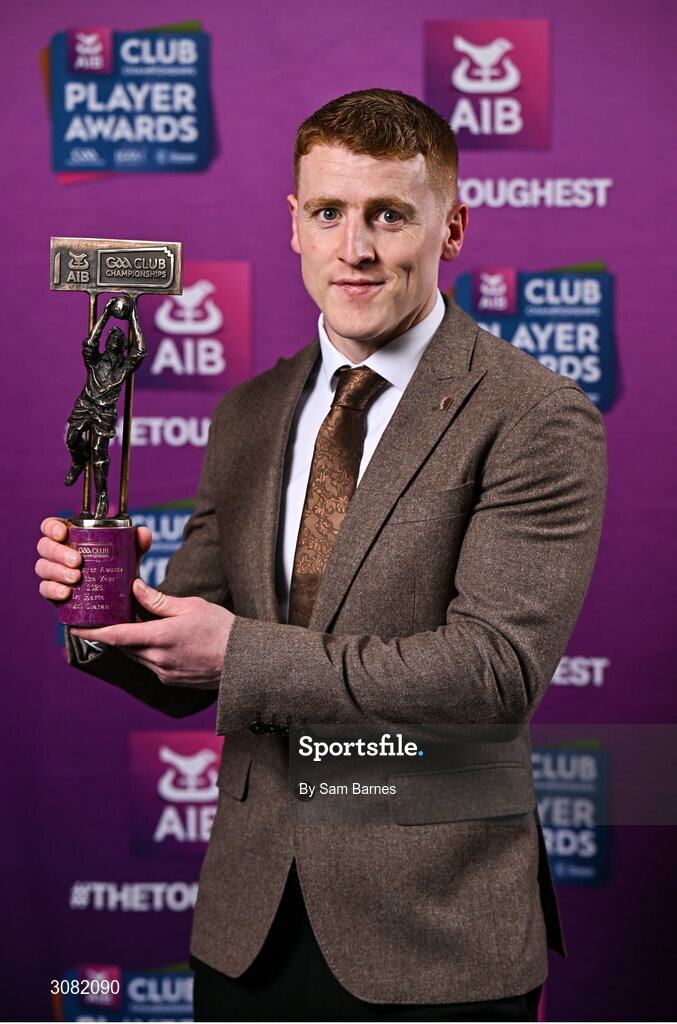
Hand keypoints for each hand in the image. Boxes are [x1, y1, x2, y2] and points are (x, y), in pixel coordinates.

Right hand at [36, 517, 151, 602]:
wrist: (116, 600)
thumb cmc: (116, 570)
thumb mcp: (128, 556)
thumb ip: (137, 543)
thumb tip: (143, 532)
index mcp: (71, 538)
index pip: (51, 527)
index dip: (52, 527)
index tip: (64, 533)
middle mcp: (57, 554)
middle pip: (44, 546)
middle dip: (58, 552)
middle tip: (77, 561)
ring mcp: (53, 573)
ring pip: (42, 567)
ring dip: (57, 571)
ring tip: (76, 578)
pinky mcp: (53, 593)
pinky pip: (45, 589)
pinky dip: (54, 590)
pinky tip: (66, 593)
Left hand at [71, 580, 234, 688]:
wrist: (245, 661)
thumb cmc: (222, 629)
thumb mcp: (192, 606)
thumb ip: (159, 600)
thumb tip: (134, 588)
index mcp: (161, 638)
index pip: (118, 636)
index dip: (94, 633)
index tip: (76, 628)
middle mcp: (159, 659)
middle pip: (125, 646)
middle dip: (115, 633)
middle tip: (107, 617)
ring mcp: (165, 673)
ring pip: (137, 656)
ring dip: (133, 643)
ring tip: (136, 625)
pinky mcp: (172, 680)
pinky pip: (151, 665)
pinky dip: (148, 652)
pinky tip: (159, 640)